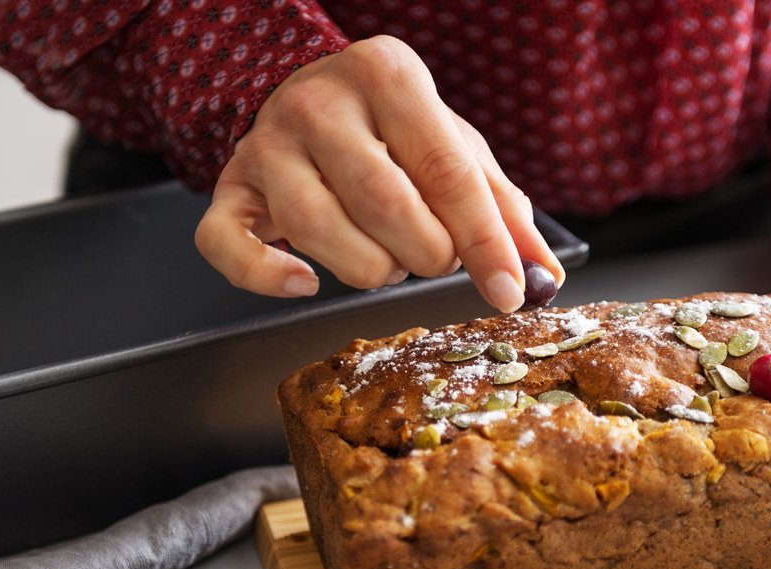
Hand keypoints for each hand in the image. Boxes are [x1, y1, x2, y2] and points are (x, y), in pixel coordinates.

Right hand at [194, 36, 563, 312]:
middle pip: (385, 204)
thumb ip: (501, 208)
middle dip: (427, 254)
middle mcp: (319, 103)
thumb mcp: (455, 147)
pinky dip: (268, 277)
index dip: (484, 242)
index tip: (509, 290)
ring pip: (316, 230)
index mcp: (387, 76)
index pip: (446, 172)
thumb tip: (542, 276)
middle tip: (436, 255)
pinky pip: (229, 246)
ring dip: (369, 269)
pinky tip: (306, 280)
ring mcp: (266, 145)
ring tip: (387, 257)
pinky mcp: (230, 187)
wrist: (309, 97)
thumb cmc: (393, 130)